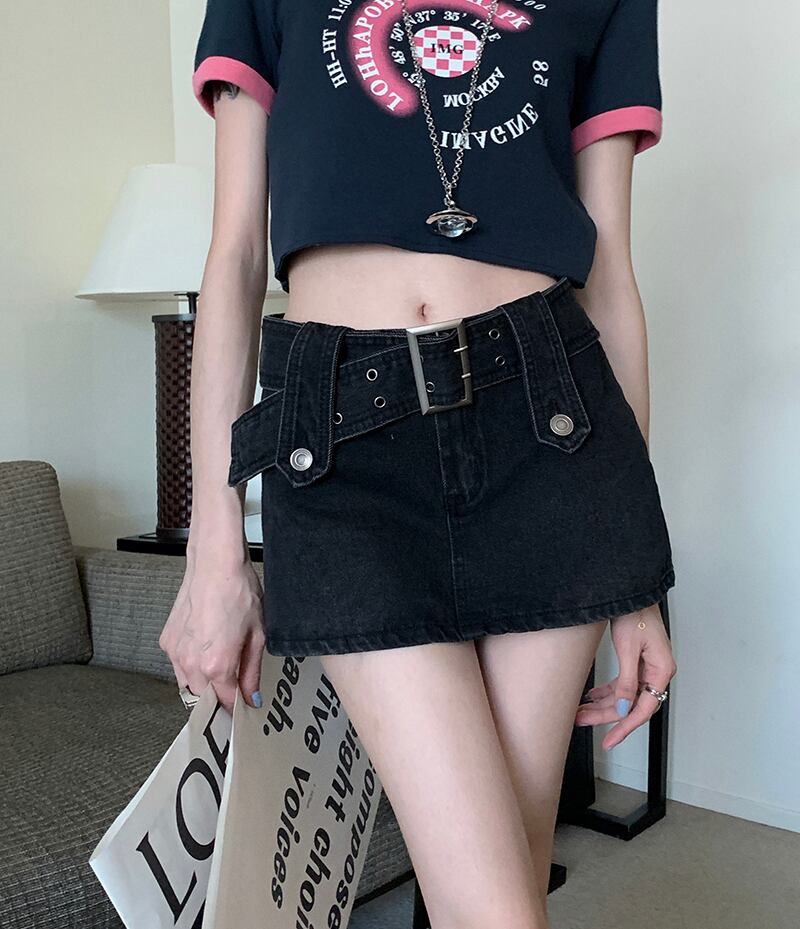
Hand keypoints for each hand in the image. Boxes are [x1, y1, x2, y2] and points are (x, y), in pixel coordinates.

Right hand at [159, 556, 265, 715]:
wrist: (215, 565)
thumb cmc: (239, 593)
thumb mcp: (257, 635)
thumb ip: (252, 672)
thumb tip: (252, 697)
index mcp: (217, 665)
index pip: (225, 703)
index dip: (236, 708)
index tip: (243, 708)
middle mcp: (191, 663)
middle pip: (204, 698)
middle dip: (218, 697)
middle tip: (234, 687)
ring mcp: (175, 652)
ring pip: (187, 683)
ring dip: (202, 683)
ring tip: (219, 664)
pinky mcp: (167, 639)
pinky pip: (178, 664)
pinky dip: (189, 664)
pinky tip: (205, 647)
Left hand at [574, 603, 675, 749]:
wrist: (631, 591)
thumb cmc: (635, 613)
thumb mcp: (628, 648)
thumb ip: (627, 680)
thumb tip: (623, 708)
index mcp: (661, 671)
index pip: (643, 709)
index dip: (625, 727)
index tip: (609, 740)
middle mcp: (656, 672)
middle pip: (631, 704)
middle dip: (605, 715)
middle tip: (582, 721)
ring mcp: (646, 667)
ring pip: (624, 695)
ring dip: (602, 704)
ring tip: (580, 711)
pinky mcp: (636, 661)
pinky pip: (622, 684)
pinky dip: (607, 691)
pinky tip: (592, 696)